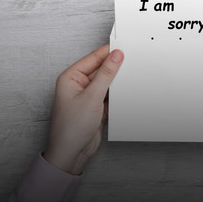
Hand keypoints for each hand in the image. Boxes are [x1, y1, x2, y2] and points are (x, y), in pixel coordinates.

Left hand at [44, 44, 123, 174]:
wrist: (72, 153)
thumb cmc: (71, 128)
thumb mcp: (92, 97)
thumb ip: (105, 75)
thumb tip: (115, 56)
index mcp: (71, 77)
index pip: (93, 59)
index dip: (108, 53)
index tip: (124, 48)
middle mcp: (78, 85)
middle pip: (101, 70)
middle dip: (115, 67)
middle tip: (131, 61)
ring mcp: (88, 96)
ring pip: (107, 82)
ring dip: (117, 82)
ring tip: (130, 78)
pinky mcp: (96, 106)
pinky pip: (110, 95)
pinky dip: (117, 95)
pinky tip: (126, 93)